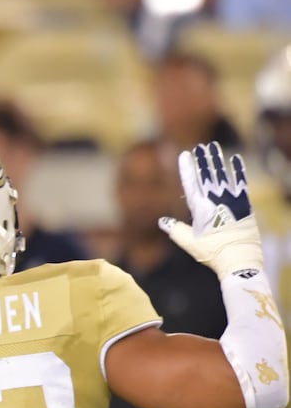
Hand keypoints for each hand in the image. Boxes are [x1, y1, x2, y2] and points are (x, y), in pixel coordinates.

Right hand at [163, 142, 263, 277]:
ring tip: (213, 147)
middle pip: (207, 175)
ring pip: (223, 175)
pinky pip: (241, 182)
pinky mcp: (245, 204)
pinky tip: (234, 159)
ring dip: (217, 160)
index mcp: (201, 209)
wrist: (240, 261)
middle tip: (200, 147)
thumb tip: (162, 221)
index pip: (191, 183)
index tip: (184, 154)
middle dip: (203, 160)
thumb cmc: (213, 254)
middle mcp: (216, 201)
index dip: (187, 168)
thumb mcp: (189, 243)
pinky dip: (238, 170)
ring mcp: (232, 201)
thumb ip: (175, 230)